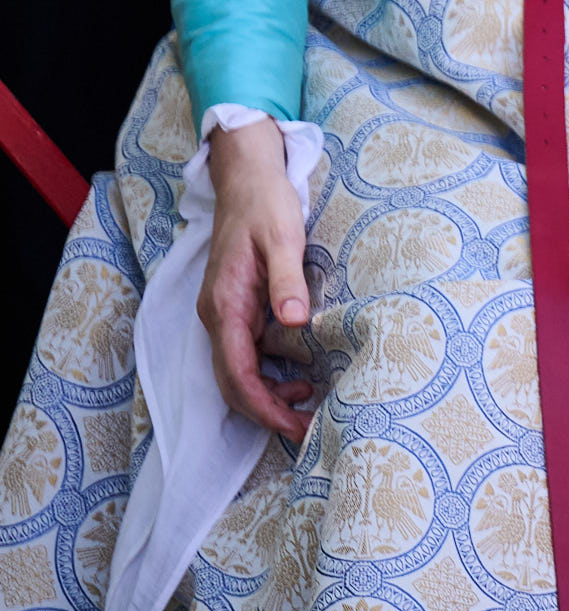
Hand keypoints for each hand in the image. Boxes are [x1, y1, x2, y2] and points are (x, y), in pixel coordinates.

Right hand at [199, 114, 317, 440]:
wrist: (247, 178)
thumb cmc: (266, 206)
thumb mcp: (283, 238)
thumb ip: (286, 281)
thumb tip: (296, 323)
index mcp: (225, 305)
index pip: (237, 373)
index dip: (263, 407)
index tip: (293, 427)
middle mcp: (217, 316)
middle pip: (233, 382)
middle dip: (266, 413)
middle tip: (308, 432)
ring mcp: (224, 314)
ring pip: (238, 371)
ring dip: (268, 395)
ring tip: (310, 405)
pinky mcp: (236, 308)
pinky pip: (246, 353)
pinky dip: (270, 373)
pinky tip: (300, 375)